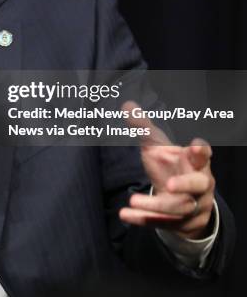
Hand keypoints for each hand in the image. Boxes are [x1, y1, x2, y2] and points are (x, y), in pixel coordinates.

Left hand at [119, 102, 215, 238]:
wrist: (182, 202)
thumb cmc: (172, 167)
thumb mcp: (158, 147)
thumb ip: (144, 128)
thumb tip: (127, 104)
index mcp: (195, 164)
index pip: (203, 156)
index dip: (201, 151)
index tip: (195, 145)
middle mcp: (198, 185)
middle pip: (198, 185)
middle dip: (185, 184)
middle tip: (168, 184)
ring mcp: (191, 206)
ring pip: (178, 208)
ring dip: (155, 204)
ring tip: (132, 200)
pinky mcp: (178, 222)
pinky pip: (162, 222)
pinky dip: (143, 219)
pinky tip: (125, 215)